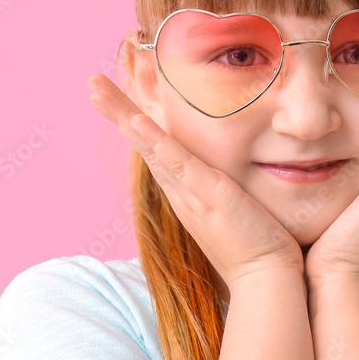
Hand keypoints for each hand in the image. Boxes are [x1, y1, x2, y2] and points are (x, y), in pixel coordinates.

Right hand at [86, 74, 305, 287]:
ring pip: (149, 147)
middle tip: (93, 83)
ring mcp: (190, 193)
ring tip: (99, 90)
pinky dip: (155, 141)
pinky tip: (137, 120)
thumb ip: (226, 186)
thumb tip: (231, 170)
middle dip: (116, 111)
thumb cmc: (257, 242)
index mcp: (185, 189)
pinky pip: (176, 163)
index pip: (155, 147)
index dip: (134, 120)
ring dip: (124, 116)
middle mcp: (179, 190)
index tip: (118, 95)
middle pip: (141, 142)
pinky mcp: (208, 196)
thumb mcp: (235, 204)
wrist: (265, 276)